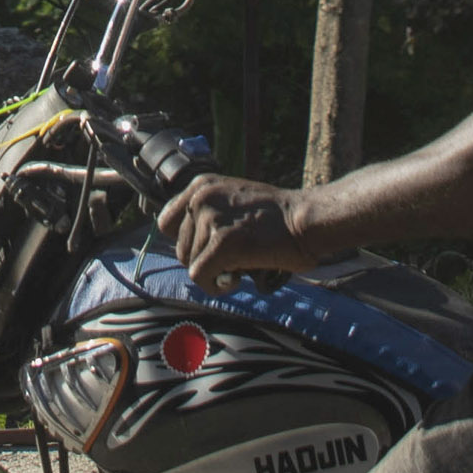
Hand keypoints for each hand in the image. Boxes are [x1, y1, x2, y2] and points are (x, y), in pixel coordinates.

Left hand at [165, 174, 321, 286]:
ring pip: (191, 264)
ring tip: (240, 264)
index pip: (167, 222)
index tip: (205, 250)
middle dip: (203, 260)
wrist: (305, 220)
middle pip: (179, 247)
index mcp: (201, 186)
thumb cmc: (276, 217)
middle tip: (232, 260)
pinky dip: (216, 286)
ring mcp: (210, 219)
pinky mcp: (222, 243)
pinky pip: (201, 277)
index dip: (186, 241)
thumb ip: (208, 214)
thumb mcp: (233, 199)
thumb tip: (186, 246)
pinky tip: (236, 279)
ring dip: (214, 272)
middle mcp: (200, 198)